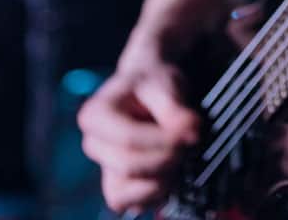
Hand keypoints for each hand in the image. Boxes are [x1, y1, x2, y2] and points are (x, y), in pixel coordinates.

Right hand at [77, 44, 198, 212]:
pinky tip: (173, 172)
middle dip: (167, 158)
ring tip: (182, 156)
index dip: (164, 140)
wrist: (151, 89)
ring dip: (162, 179)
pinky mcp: (119, 184)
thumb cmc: (154, 83)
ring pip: (127, 190)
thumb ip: (175, 107)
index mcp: (94, 115)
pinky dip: (155, 194)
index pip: (128, 139)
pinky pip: (131, 203)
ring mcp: (105, 166)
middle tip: (191, 142)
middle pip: (129, 165)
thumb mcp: (166, 83)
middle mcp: (94, 144)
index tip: (193, 130)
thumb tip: (190, 129)